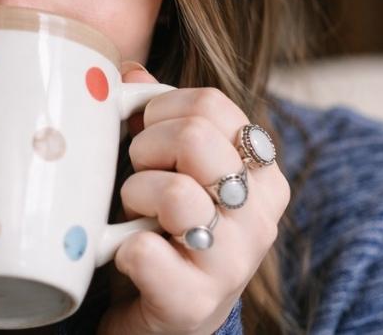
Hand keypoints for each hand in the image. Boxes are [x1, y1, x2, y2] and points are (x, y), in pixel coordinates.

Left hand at [97, 62, 290, 334]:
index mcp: (262, 172)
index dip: (158, 111)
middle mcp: (261, 215)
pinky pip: (145, 253)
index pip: (209, 103)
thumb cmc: (163, 230)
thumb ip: (156, 117)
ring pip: (173, 193)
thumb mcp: (166, 166)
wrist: (161, 316)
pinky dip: (120, 249)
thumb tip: (129, 72)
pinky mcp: (195, 303)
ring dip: (134, 198)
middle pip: (195, 137)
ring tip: (133, 217)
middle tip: (137, 178)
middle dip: (145, 150)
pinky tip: (125, 255)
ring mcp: (234, 262)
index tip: (143, 137)